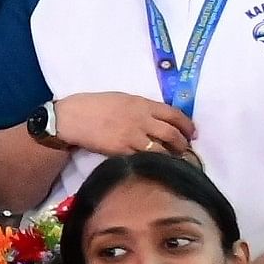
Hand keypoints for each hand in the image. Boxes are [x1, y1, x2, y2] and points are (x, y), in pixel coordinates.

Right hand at [48, 91, 197, 158]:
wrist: (71, 118)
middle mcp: (141, 119)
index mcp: (142, 104)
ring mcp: (132, 136)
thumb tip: (159, 119)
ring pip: (162, 149)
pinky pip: (144, 159)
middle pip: (172, 133)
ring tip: (173, 160)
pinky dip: (153, 162)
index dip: (187, 125)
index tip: (192, 133)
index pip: (174, 114)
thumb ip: (142, 108)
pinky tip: (155, 165)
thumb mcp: (122, 99)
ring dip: (171, 156)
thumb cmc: (94, 105)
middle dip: (183, 144)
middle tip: (185, 149)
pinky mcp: (122, 151)